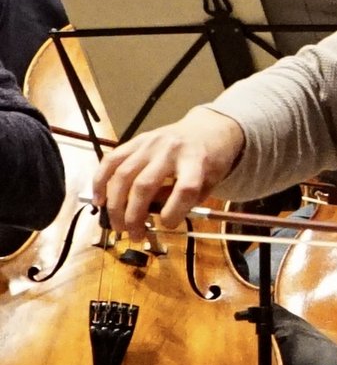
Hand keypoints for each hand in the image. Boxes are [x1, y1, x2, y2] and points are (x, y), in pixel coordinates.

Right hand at [92, 106, 245, 233]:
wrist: (206, 129)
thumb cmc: (209, 161)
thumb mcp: (209, 182)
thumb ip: (186, 199)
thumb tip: (154, 215)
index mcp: (197, 161)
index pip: (185, 189)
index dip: (174, 212)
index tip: (167, 225)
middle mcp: (170, 150)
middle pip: (144, 185)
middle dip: (134, 215)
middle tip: (133, 235)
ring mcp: (149, 143)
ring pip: (122, 175)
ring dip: (115, 205)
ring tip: (118, 225)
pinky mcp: (135, 141)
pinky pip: (110, 160)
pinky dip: (100, 182)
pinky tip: (99, 201)